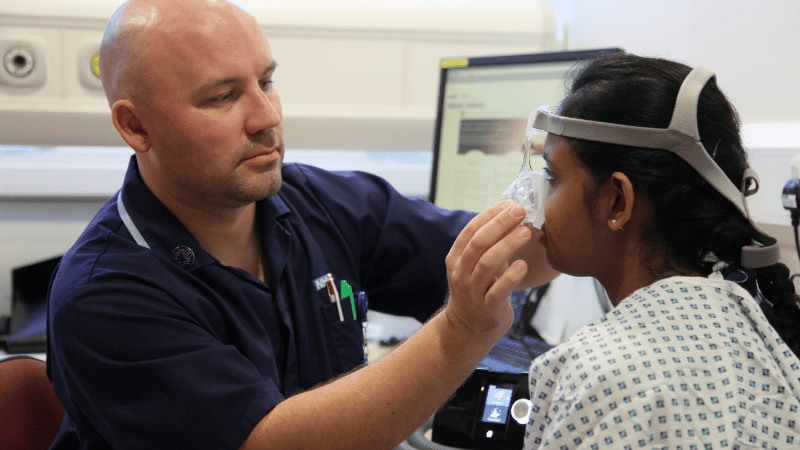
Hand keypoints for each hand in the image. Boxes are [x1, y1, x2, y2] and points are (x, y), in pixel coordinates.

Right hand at [444, 201, 530, 340]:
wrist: (468, 328)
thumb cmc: (477, 289)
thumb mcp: (477, 264)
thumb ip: (491, 243)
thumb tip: (513, 214)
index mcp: (456, 258)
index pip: (471, 230)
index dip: (490, 215)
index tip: (510, 203)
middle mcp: (461, 273)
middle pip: (478, 243)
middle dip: (500, 225)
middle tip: (520, 211)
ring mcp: (473, 291)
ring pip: (487, 264)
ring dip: (507, 245)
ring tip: (526, 232)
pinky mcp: (487, 308)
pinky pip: (498, 291)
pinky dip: (511, 277)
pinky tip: (523, 265)